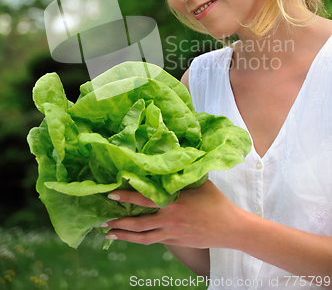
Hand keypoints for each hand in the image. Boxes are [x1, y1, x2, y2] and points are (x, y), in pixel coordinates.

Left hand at [103, 179, 241, 247]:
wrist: (230, 228)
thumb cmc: (216, 202)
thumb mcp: (199, 183)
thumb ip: (182, 175)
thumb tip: (170, 161)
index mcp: (174, 201)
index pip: (144, 198)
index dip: (126, 195)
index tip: (111, 193)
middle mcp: (169, 218)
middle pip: (138, 223)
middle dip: (119, 221)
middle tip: (102, 220)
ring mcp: (171, 232)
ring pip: (142, 237)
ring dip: (124, 235)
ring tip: (109, 233)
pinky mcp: (175, 241)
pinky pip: (153, 241)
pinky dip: (139, 239)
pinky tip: (131, 238)